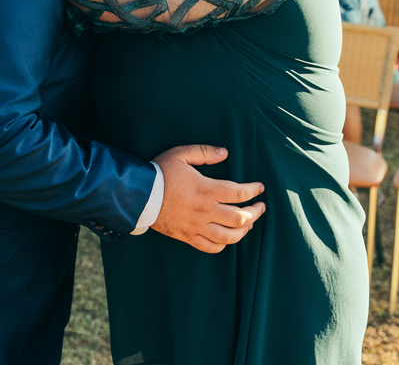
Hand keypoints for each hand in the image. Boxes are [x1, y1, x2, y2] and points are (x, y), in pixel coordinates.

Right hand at [150, 145, 265, 252]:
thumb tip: (225, 153)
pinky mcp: (188, 237)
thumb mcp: (181, 154)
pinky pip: (211, 247)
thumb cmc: (160, 172)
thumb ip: (204, 152)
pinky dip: (224, 244)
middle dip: (255, 212)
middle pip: (240, 217)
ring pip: (230, 236)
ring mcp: (197, 226)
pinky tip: (228, 237)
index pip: (239, 193)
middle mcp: (205, 211)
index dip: (254, 191)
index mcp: (206, 190)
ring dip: (244, 230)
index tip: (260, 188)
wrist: (138, 195)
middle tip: (260, 207)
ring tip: (249, 224)